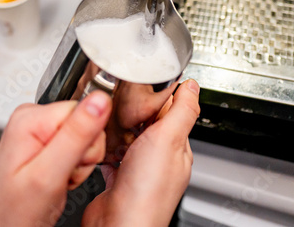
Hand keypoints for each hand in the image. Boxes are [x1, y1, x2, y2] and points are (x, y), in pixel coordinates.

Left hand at [0, 91, 111, 226]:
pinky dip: (78, 163)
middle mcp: (36, 116)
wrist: (10, 225)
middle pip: (88, 120)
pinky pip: (84, 142)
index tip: (70, 162)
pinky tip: (61, 173)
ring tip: (61, 175)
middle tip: (63, 173)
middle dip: (84, 153)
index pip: (83, 109)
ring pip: (89, 133)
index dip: (86, 140)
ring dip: (82, 161)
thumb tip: (99, 100)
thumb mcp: (49, 174)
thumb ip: (77, 134)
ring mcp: (44, 126)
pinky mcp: (53, 136)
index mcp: (31, 116)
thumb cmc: (18, 208)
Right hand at [82, 79, 199, 226]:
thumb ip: (181, 111)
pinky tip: (101, 140)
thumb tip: (193, 86)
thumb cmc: (147, 190)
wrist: (118, 225)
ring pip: (129, 138)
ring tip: (109, 114)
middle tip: (122, 96)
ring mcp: (138, 169)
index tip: (147, 81)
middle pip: (149, 123)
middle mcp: (159, 159)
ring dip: (120, 127)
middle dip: (137, 110)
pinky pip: (112, 155)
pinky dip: (106, 146)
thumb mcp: (169, 138)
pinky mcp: (117, 178)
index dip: (161, 95)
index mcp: (177, 148)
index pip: (172, 112)